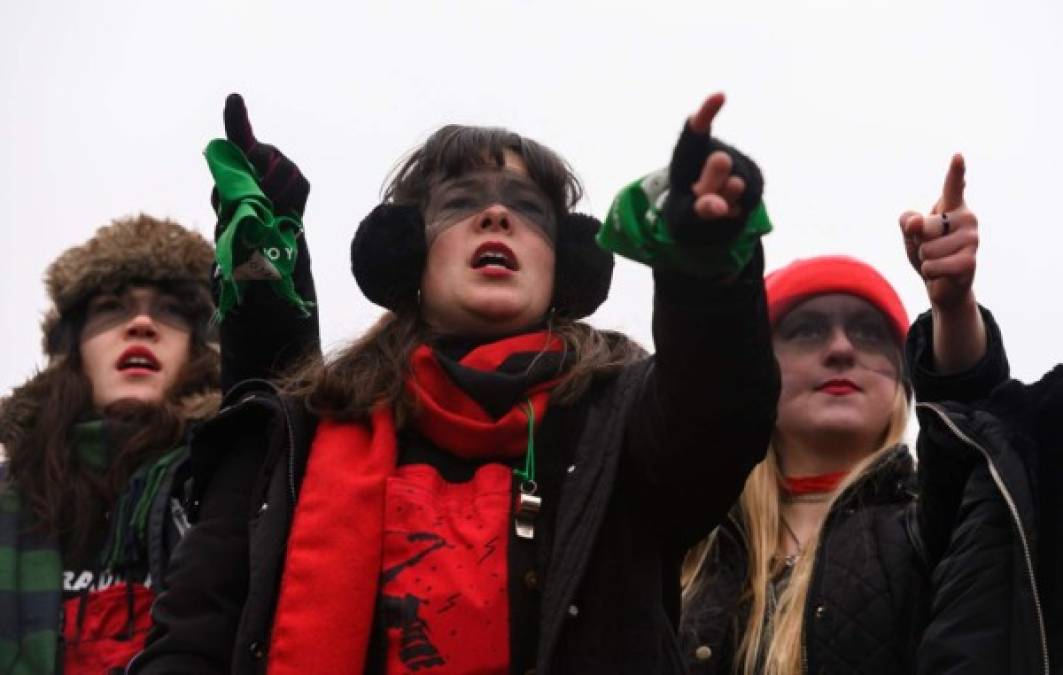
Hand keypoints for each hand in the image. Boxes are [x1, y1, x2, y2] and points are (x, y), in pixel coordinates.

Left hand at [218, 93, 308, 216]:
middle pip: (263, 155)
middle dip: (258, 176)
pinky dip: (287, 202)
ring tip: (267, 210)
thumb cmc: (243, 217)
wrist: (268, 237)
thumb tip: (248, 191)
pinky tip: (281, 212)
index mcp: (242, 155)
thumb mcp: (227, 206)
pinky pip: (296, 188)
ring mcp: (287, 166)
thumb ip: (231, 194)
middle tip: (256, 198)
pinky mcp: (302, 183)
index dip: (236, 115)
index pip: (238, 131)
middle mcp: (266, 154)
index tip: (234, 98)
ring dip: (273, 193)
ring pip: (282, 172)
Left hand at [663, 92, 763, 244]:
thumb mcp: (684, 214)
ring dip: (725, 200)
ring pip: (738, 183)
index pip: (695, 132)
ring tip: (714, 201)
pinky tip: (729, 205)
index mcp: (686, 154)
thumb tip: (727, 203)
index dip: (707, 111)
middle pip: (719, 162)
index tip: (719, 95)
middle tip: (707, 185)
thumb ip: (700, 208)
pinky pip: (751, 195)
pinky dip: (739, 207)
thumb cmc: (686, 208)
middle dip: (715, 178)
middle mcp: (711, 151)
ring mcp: (735, 162)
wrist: (701, 209)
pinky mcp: (754, 175)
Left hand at [898, 154, 977, 310]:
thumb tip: (916, 223)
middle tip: (932, 249)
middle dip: (919, 242)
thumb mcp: (910, 234)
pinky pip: (932, 266)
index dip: (955, 171)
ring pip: (926, 249)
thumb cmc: (927, 252)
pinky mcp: (970, 262)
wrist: (942, 284)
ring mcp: (972, 240)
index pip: (953, 186)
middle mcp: (967, 219)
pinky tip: (943, 273)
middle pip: (923, 227)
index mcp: (952, 207)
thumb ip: (908, 222)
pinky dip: (930, 273)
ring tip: (939, 261)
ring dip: (925, 260)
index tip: (957, 156)